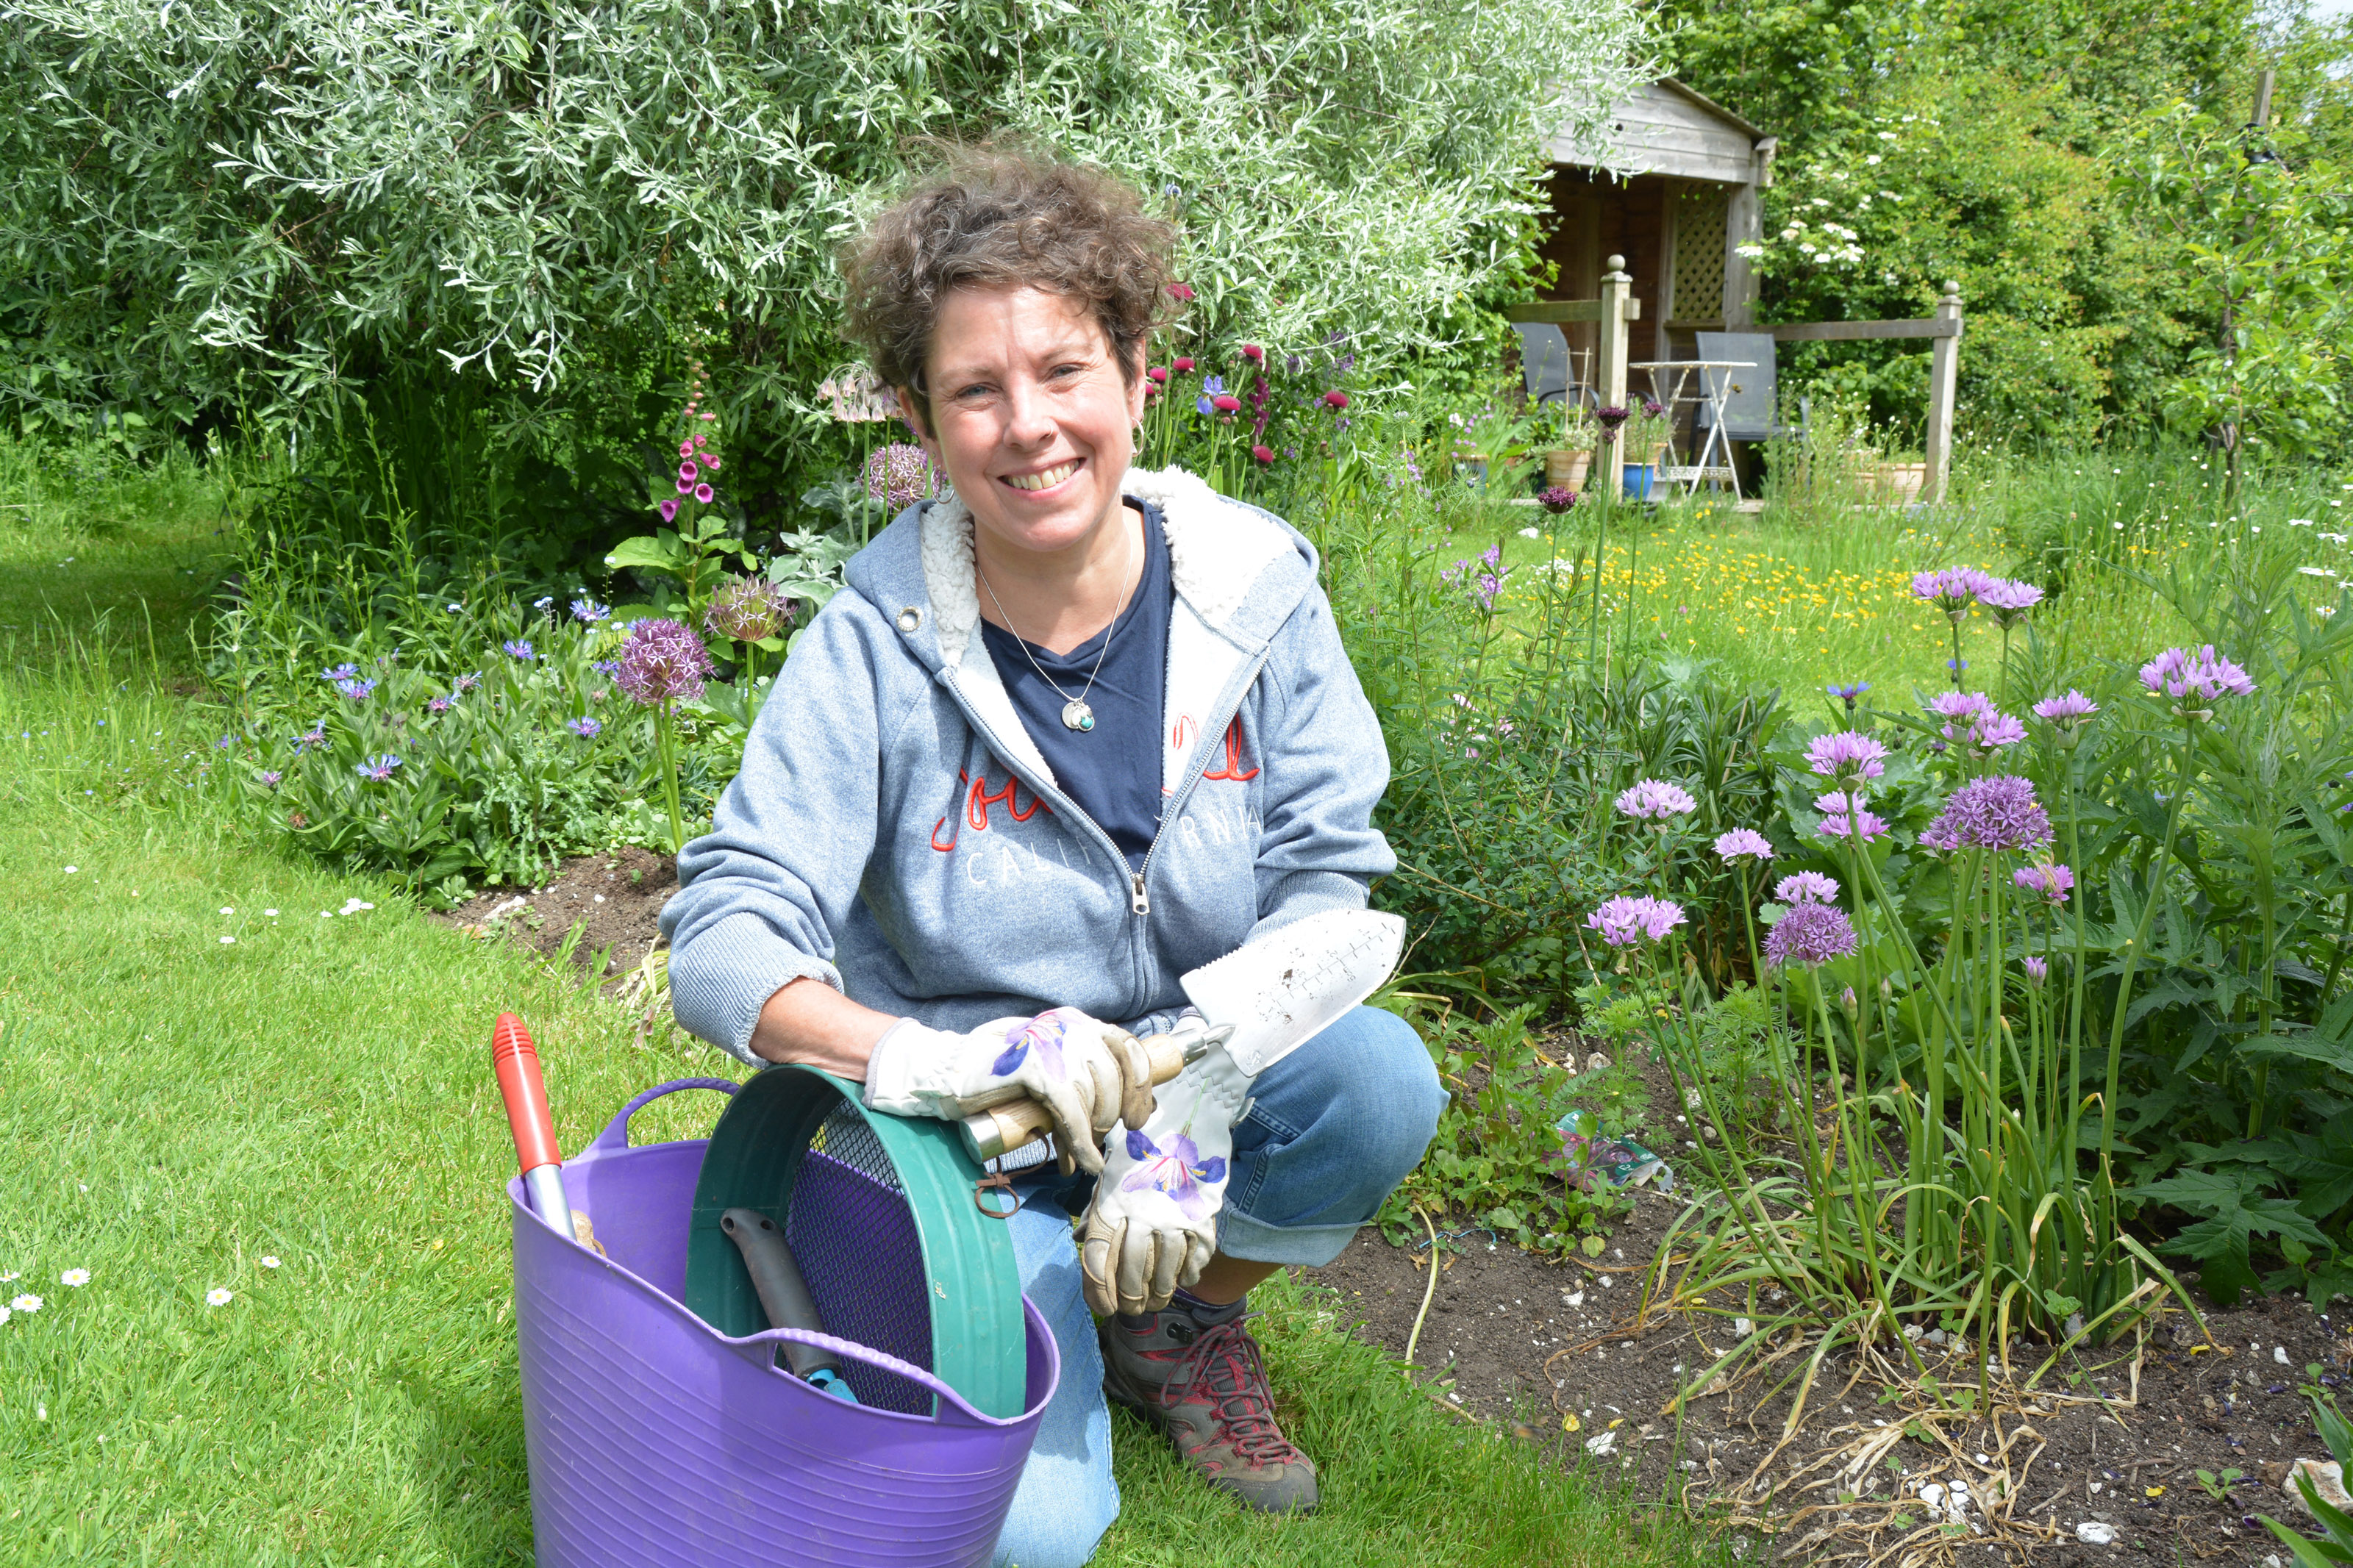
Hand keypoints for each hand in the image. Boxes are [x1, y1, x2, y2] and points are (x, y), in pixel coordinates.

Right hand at [861, 1007, 1154, 1174]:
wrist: (950, 1072)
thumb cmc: (1002, 1076)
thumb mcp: (1051, 1064)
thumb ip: (1082, 1074)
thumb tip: (1127, 1110)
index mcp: (1076, 1021)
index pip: (1129, 1047)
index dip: (1141, 1085)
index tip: (1139, 1116)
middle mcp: (1068, 1025)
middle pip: (1115, 1076)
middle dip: (1116, 1115)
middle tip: (1106, 1138)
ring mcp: (1050, 1043)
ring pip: (1094, 1096)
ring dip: (1095, 1133)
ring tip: (1083, 1152)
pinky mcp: (1033, 1067)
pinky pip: (1071, 1110)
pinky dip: (1082, 1141)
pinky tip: (1085, 1162)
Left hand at [1079, 1045, 1250, 1316]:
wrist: (1186, 1117)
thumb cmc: (1140, 1148)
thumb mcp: (1111, 1174)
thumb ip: (1098, 1210)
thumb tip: (1081, 1243)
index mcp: (1111, 1201)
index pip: (1098, 1257)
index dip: (1098, 1289)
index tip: (1103, 1306)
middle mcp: (1140, 1212)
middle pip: (1131, 1271)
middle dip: (1130, 1298)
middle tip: (1131, 1310)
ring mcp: (1173, 1215)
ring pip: (1165, 1269)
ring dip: (1160, 1291)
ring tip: (1156, 1301)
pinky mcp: (1202, 1214)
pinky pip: (1197, 1255)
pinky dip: (1193, 1271)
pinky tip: (1187, 1279)